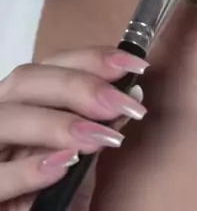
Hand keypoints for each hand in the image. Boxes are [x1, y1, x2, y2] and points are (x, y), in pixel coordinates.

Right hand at [0, 46, 146, 209]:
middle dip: (78, 86)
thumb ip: (100, 124)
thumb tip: (132, 93)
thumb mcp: (82, 155)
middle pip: (26, 81)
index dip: (92, 58)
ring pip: (7, 119)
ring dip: (58, 124)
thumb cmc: (53, 189)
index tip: (133, 65)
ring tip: (98, 137)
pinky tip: (63, 165)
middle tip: (119, 103)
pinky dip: (30, 169)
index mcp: (21, 99)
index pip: (51, 64)